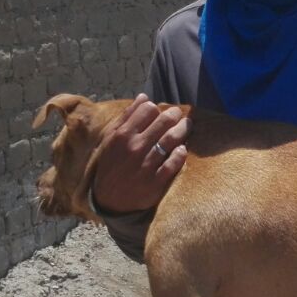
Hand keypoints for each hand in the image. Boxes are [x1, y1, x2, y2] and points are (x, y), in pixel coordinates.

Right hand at [91, 95, 188, 212]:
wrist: (109, 199)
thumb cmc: (112, 164)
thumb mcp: (111, 140)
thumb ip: (126, 117)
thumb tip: (143, 97)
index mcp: (122, 135)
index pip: (148, 109)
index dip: (157, 108)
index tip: (160, 111)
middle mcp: (135, 148)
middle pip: (164, 121)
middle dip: (175, 115)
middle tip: (179, 114)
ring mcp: (146, 165)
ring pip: (172, 139)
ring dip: (183, 129)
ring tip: (187, 126)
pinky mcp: (156, 181)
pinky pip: (174, 163)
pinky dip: (181, 153)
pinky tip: (182, 149)